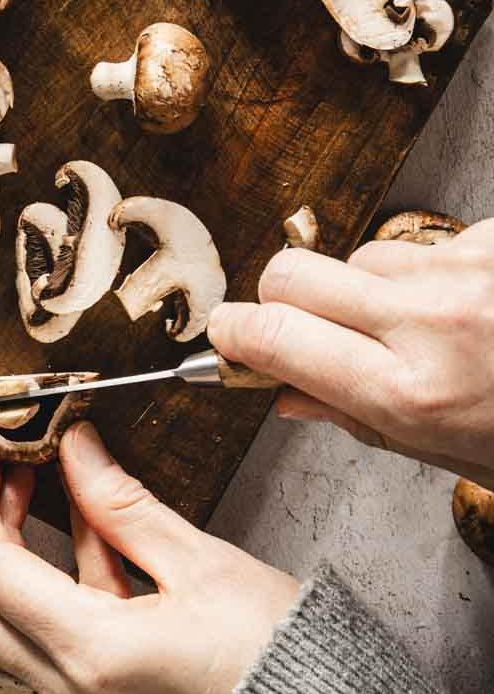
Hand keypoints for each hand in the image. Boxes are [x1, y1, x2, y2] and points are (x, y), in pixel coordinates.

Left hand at [0, 420, 297, 693]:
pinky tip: (77, 521)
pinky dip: (49, 575)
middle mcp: (74, 693)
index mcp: (93, 655)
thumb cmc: (283, 660)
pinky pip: (50, 634)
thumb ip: (123, 503)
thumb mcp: (201, 563)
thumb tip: (74, 448)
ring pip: (6, 618)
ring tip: (28, 474)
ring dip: (4, 544)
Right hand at [209, 218, 493, 487]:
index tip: (227, 335)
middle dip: (283, 299)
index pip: (274, 338)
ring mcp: (460, 272)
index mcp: (411, 393)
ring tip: (418, 328)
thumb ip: (362, 421)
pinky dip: (428, 275)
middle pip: (290, 275)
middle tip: (312, 327)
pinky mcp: (488, 238)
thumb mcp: (449, 455)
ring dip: (368, 288)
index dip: (233, 333)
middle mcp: (431, 323)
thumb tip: (286, 393)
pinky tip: (461, 306)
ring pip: (358, 257)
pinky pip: (420, 245)